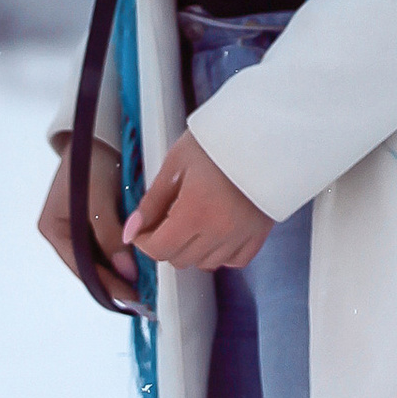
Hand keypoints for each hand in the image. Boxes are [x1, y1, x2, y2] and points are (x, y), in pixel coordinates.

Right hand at [38, 136, 139, 304]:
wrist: (99, 132)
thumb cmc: (93, 161)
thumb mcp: (98, 199)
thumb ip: (109, 236)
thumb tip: (126, 272)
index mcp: (53, 229)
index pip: (82, 269)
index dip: (108, 287)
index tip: (132, 299)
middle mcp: (63, 233)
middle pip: (91, 267)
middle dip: (116, 283)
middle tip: (144, 298)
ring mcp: (77, 227)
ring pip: (100, 260)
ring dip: (121, 272)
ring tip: (146, 285)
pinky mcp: (93, 220)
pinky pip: (107, 246)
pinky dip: (123, 256)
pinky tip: (141, 263)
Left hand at [126, 133, 273, 271]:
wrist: (263, 133)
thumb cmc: (219, 141)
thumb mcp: (176, 163)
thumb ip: (152, 200)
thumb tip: (133, 229)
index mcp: (194, 212)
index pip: (159, 250)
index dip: (143, 242)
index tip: (141, 229)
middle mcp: (219, 231)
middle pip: (180, 260)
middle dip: (165, 245)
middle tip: (164, 221)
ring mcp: (241, 235)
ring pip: (206, 263)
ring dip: (192, 250)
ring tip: (191, 223)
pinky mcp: (259, 233)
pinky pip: (235, 260)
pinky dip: (221, 254)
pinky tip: (215, 234)